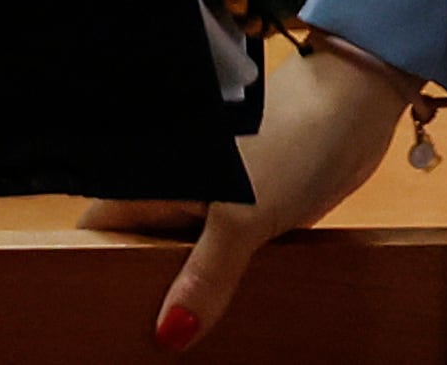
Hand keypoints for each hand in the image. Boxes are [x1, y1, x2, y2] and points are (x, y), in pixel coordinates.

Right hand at [83, 36, 411, 349]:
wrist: (356, 104)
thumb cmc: (294, 140)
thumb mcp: (244, 217)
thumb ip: (205, 276)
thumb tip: (170, 334)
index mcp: (156, 175)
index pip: (99, 228)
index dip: (89, 269)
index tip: (94, 317)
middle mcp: (175, 187)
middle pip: (137, 248)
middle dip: (141, 293)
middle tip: (140, 343)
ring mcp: (210, 199)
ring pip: (180, 256)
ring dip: (184, 294)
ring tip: (180, 343)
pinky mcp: (245, 211)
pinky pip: (217, 256)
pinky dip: (218, 283)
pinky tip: (220, 317)